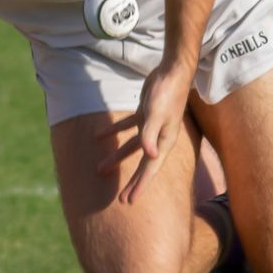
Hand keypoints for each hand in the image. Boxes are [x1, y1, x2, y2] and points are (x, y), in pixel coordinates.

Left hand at [96, 61, 193, 202]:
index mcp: (164, 142)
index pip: (150, 169)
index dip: (139, 186)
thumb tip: (150, 156)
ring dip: (117, 158)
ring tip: (100, 169)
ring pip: (131, 148)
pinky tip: (98, 136)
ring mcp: (152, 126)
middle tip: (120, 199)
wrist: (173, 71)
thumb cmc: (167, 93)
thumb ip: (151, 134)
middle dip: (131, 181)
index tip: (129, 201)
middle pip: (142, 165)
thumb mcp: (156, 114)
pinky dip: (114, 132)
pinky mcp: (145, 114)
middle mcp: (159, 138)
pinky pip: (127, 128)